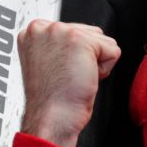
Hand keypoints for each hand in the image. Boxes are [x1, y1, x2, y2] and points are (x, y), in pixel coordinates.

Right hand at [18, 20, 120, 146]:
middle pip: (91, 33)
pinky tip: (84, 78)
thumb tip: (84, 40)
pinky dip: (105, 69)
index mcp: (33, 32)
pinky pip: (113, 50)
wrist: (52, 118)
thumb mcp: (49, 63)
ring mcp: (60, 31)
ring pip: (103, 40)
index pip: (75, 31)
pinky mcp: (79, 40)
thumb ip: (61, 46)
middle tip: (69, 76)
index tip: (62, 72)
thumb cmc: (52, 100)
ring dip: (96, 63)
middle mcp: (43, 28)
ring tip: (75, 77)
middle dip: (88, 57)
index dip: (77, 56)